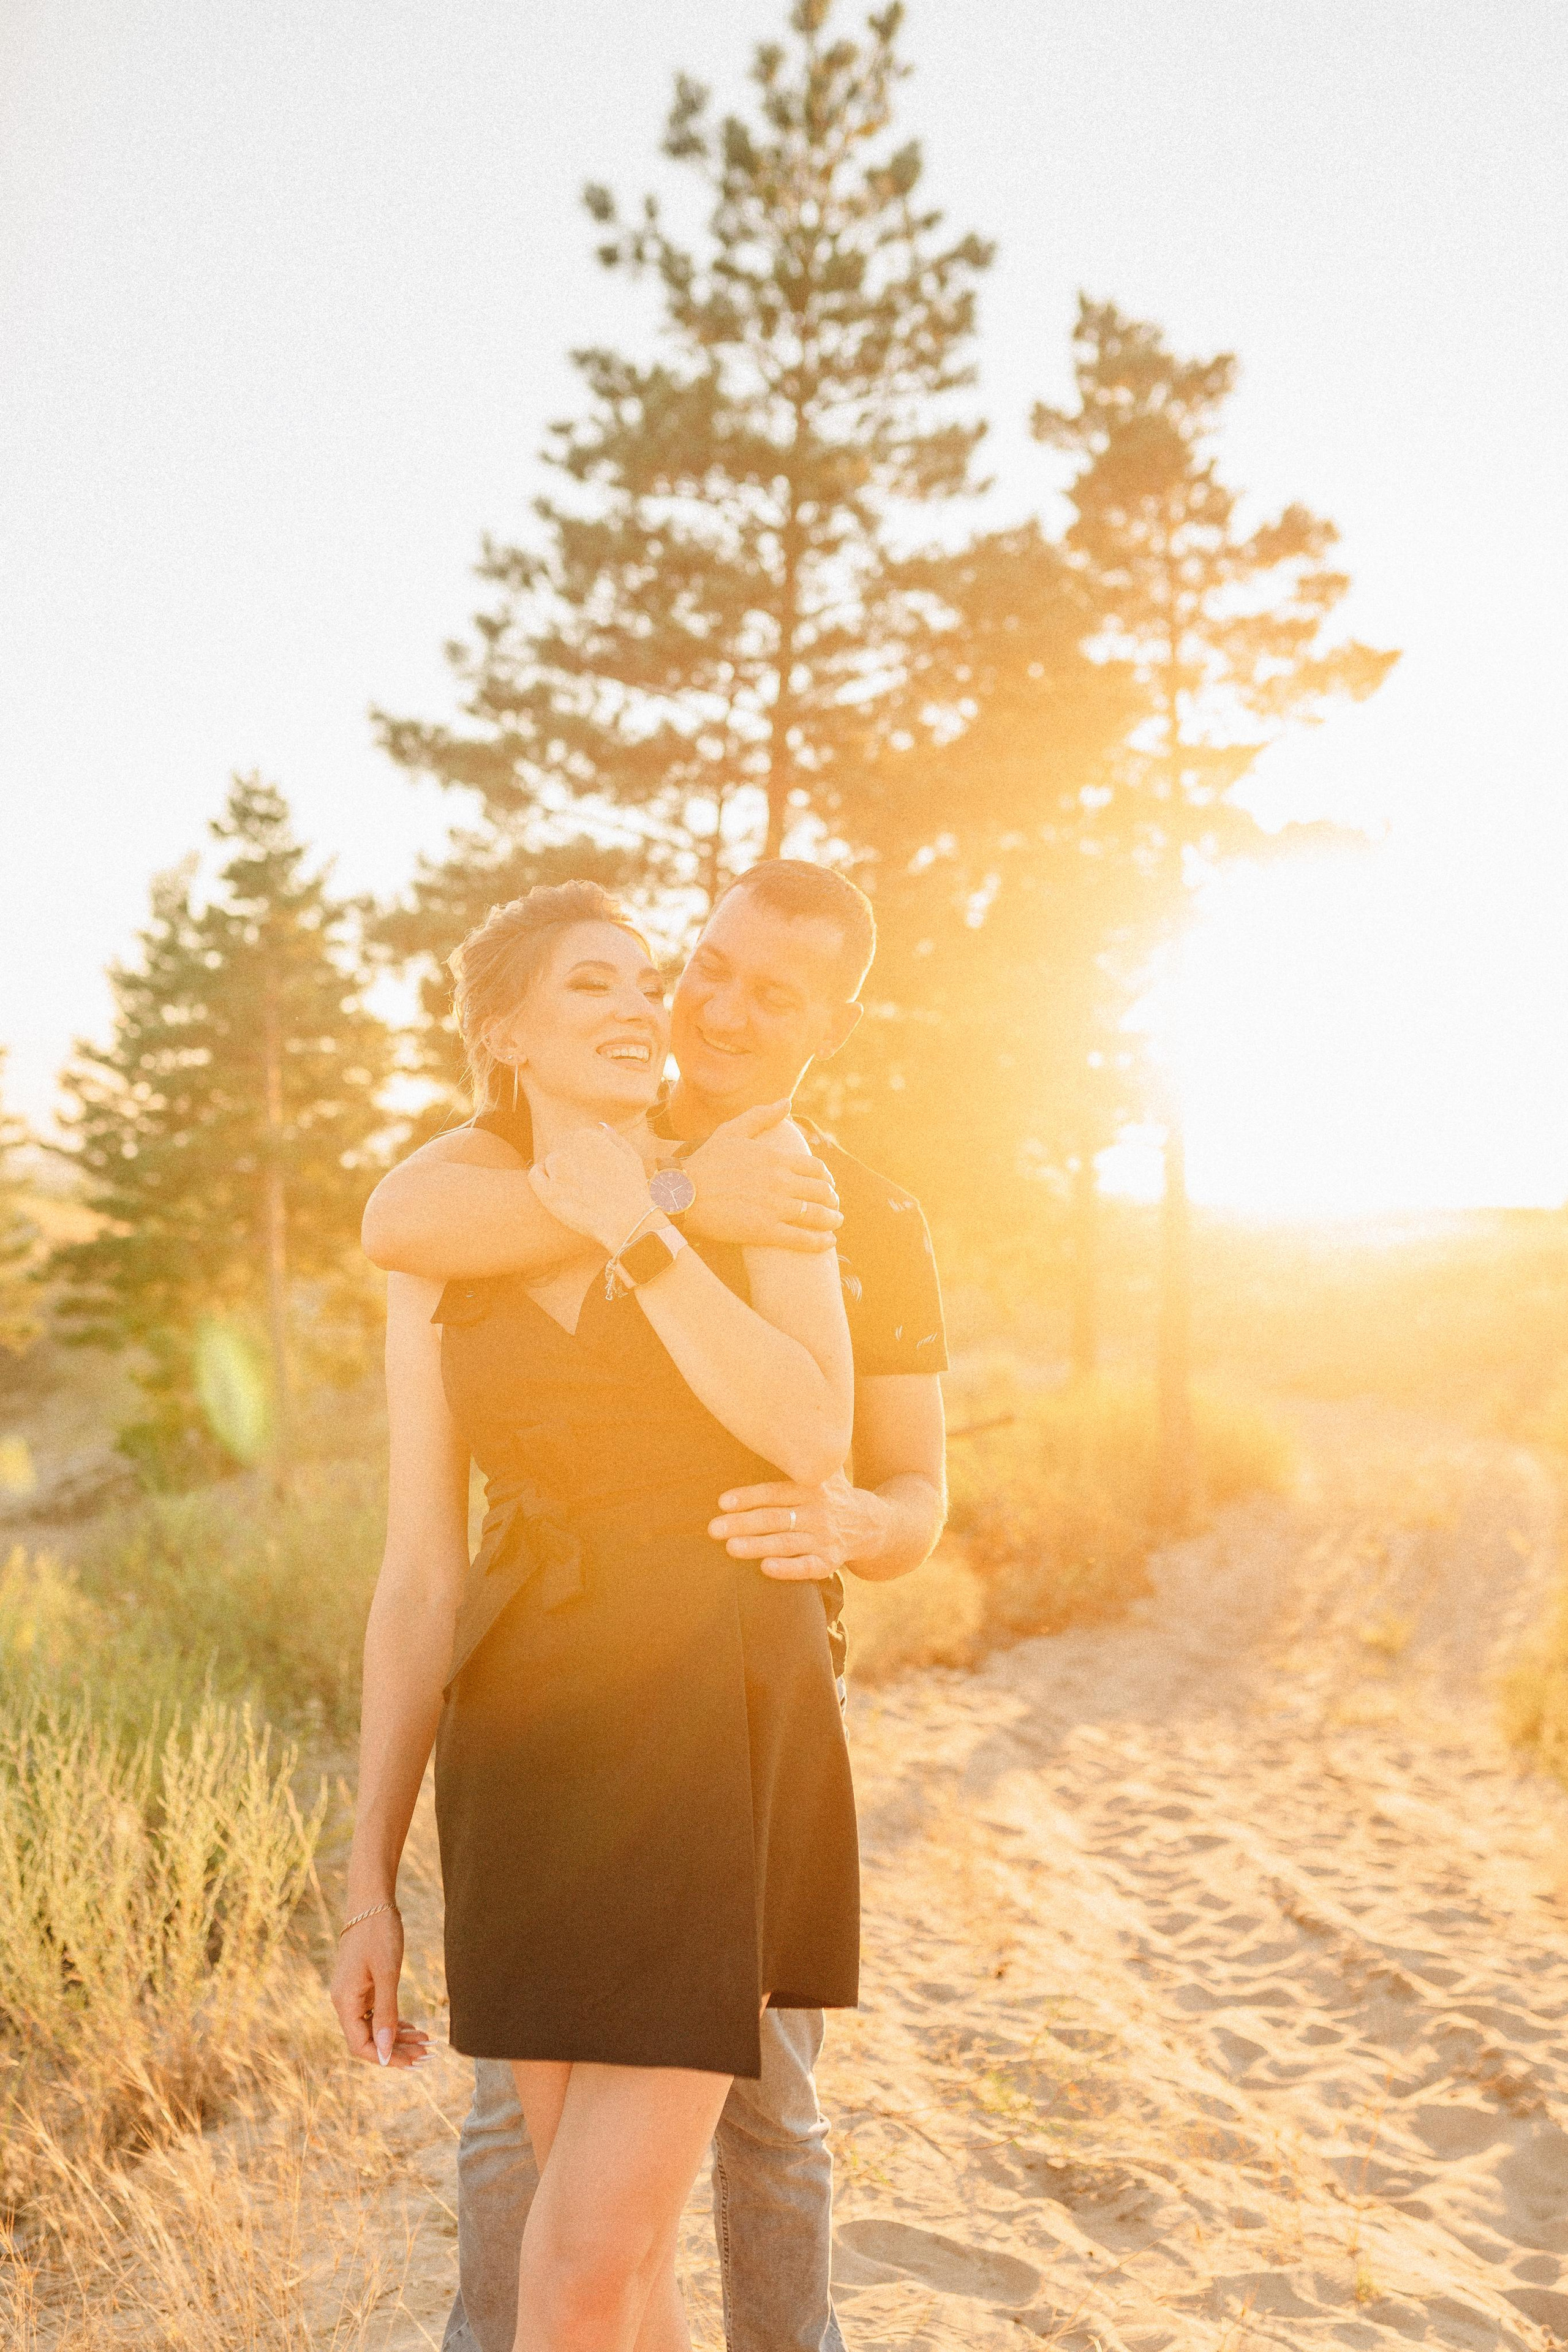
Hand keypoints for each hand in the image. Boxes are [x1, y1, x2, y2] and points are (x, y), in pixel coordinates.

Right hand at [330, 1908, 431, 2070]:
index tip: (412, 2062)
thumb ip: (386, 2013)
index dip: (385, 2057)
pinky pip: (375, 2013)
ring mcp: (352, 1993)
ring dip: (398, 2036)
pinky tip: (412, 2027)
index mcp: (344, 2001)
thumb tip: (385, 2051)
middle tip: (426, 2055)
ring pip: (373, 2027)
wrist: (371, 1901)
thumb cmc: (379, 1933)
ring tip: (425, 2042)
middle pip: (367, 2039)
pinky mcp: (361, 1985)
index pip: (360, 2046)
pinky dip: (394, 2021)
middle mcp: (343, 2001)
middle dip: (397, 2050)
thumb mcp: (387, 1973)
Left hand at [528, 1123, 652, 1252]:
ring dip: (558, 1175)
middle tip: (585, 1185)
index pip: (574, 1141)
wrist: (627, 1221)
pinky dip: (542, 1180)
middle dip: (570, 1166)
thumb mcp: (631, 1157)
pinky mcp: (548, 1191)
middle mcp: (569, 1148)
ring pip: (549, 1165)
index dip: (583, 1158)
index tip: (592, 1173)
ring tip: (576, 1193)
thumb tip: (600, 1126)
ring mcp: (557, 1169)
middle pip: (561, 1153)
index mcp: (587, 1136)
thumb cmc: (632, 1190)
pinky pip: (535, 1176)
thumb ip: (614, 1138)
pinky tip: (555, 1191)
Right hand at [683, 1103, 842, 1253]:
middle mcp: (779, 1181)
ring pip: (817, 1214)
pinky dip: (820, 1242)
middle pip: (821, 1191)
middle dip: (832, 1199)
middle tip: (833, 1205)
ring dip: (832, 1219)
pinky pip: (802, 1239)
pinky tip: (828, 1242)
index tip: (828, 1184)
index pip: (815, 1168)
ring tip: (834, 1222)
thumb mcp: (731, 1131)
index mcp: (775, 1158)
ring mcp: (774, 1207)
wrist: (681, 1194)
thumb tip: (786, 1103)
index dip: (826, 1177)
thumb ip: (761, 1116)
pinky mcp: (765, 1231)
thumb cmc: (704, 1162)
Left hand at [708, 1469, 877, 1579]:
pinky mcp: (829, 1561)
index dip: (750, 1497)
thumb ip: (803, 1455)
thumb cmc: (833, 1493)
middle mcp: (818, 1512)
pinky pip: (807, 1566)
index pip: (776, 1492)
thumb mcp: (825, 1470)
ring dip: (758, 1546)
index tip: (723, 1502)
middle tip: (713, 1529)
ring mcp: (824, 1538)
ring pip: (786, 1542)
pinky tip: (766, 1568)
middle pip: (775, 1518)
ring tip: (730, 1548)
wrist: (872, 1523)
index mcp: (812, 1487)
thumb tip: (777, 1423)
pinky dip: (788, 1568)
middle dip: (743, 1523)